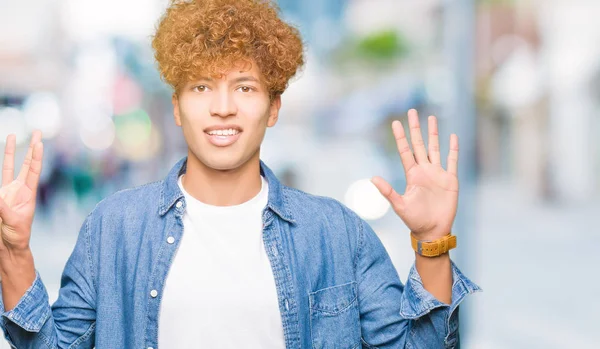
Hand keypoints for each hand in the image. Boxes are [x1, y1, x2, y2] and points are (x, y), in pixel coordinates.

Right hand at [0, 131, 43, 252]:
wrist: (8, 245)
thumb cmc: (16, 235)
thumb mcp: (13, 222)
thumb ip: (4, 208)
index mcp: (28, 194)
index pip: (34, 171)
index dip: (37, 157)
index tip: (40, 143)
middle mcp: (19, 189)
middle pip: (26, 164)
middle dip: (31, 148)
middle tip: (37, 131)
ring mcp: (8, 191)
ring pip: (9, 167)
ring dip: (11, 152)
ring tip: (13, 135)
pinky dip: (1, 167)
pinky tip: (4, 155)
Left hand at [371, 109, 457, 240]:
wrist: (432, 231)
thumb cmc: (414, 220)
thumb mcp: (399, 205)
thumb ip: (387, 191)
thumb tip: (372, 178)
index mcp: (412, 175)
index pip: (405, 151)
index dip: (401, 137)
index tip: (395, 123)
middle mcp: (424, 171)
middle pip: (419, 144)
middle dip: (416, 128)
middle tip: (412, 112)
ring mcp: (437, 174)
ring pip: (435, 148)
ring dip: (434, 134)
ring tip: (432, 118)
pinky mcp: (450, 180)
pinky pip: (453, 161)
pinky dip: (453, 149)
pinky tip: (452, 137)